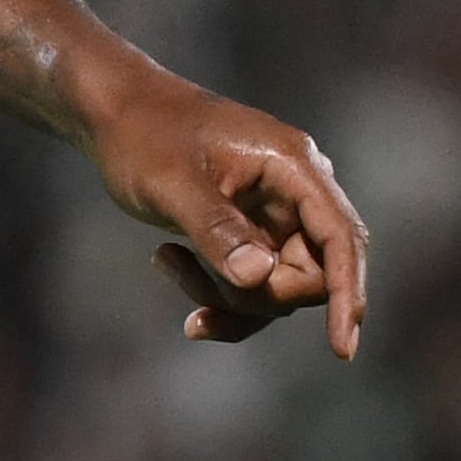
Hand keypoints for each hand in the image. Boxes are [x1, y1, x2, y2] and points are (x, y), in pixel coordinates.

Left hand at [88, 76, 369, 356]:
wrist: (112, 112)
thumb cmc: (141, 135)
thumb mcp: (171, 182)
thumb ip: (216, 228)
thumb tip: (260, 276)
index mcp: (293, 165)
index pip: (342, 238)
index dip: (348, 293)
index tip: (341, 348)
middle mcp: (296, 189)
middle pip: (312, 273)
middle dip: (255, 293)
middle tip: (189, 273)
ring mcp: (276, 212)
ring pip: (279, 285)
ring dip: (225, 294)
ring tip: (164, 261)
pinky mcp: (254, 231)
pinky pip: (255, 283)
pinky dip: (219, 293)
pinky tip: (170, 267)